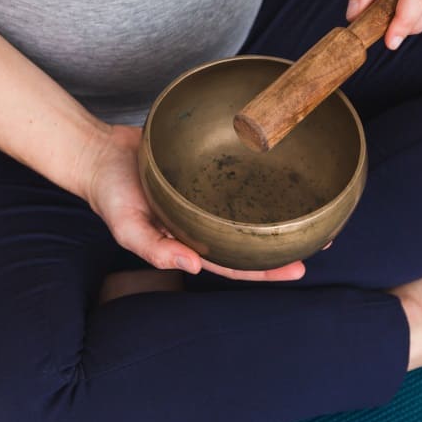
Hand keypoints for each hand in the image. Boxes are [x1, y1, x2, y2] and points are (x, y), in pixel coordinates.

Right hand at [83, 125, 305, 280]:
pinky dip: (259, 181)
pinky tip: (282, 175)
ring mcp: (205, 196)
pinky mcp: (204, 167)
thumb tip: (194, 266)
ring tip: (315, 209)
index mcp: (189, 242)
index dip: (265, 269)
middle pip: (249, 239)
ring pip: (249, 209)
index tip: (298, 267)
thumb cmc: (109, 195)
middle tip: (323, 239)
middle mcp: (201, 222)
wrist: (97, 153)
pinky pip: (237, 177)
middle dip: (284, 243)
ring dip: (279, 213)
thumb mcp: (125, 227)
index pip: (234, 263)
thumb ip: (155, 249)